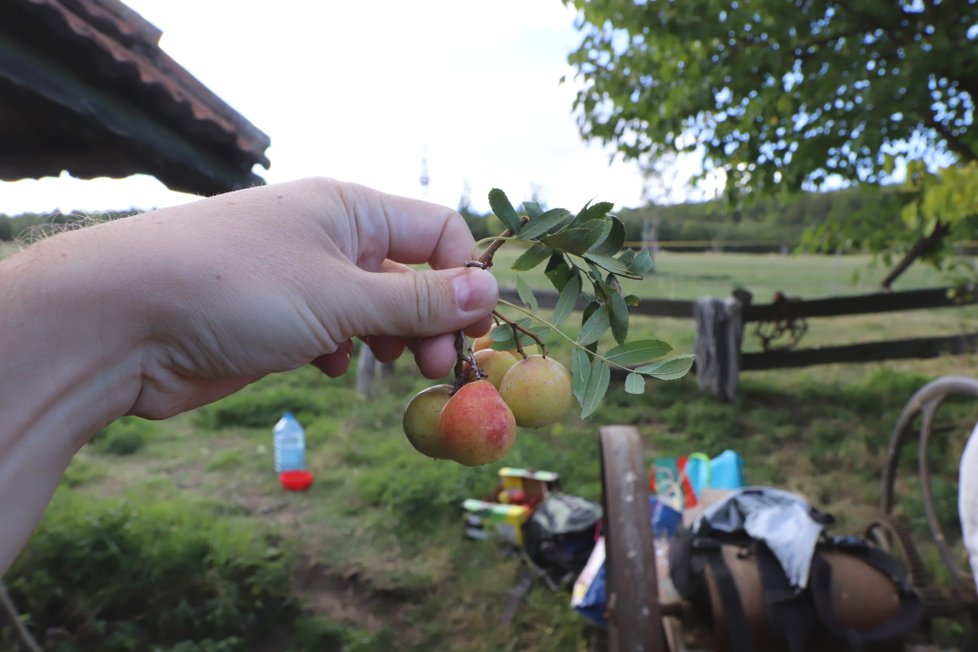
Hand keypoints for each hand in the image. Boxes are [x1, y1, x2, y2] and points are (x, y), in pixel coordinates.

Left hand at [43, 177, 497, 419]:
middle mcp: (330, 237)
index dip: (464, 278)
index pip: (438, 232)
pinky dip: (342, 350)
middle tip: (437, 367)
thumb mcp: (341, 296)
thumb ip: (417, 301)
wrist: (122, 321)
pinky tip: (323, 366)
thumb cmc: (238, 290)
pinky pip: (334, 331)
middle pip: (410, 275)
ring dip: (391, 339)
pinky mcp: (277, 319)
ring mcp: (302, 279)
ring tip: (387, 366)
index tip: (474, 331)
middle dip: (432, 321)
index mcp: (351, 209)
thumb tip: (488, 294)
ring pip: (373, 308)